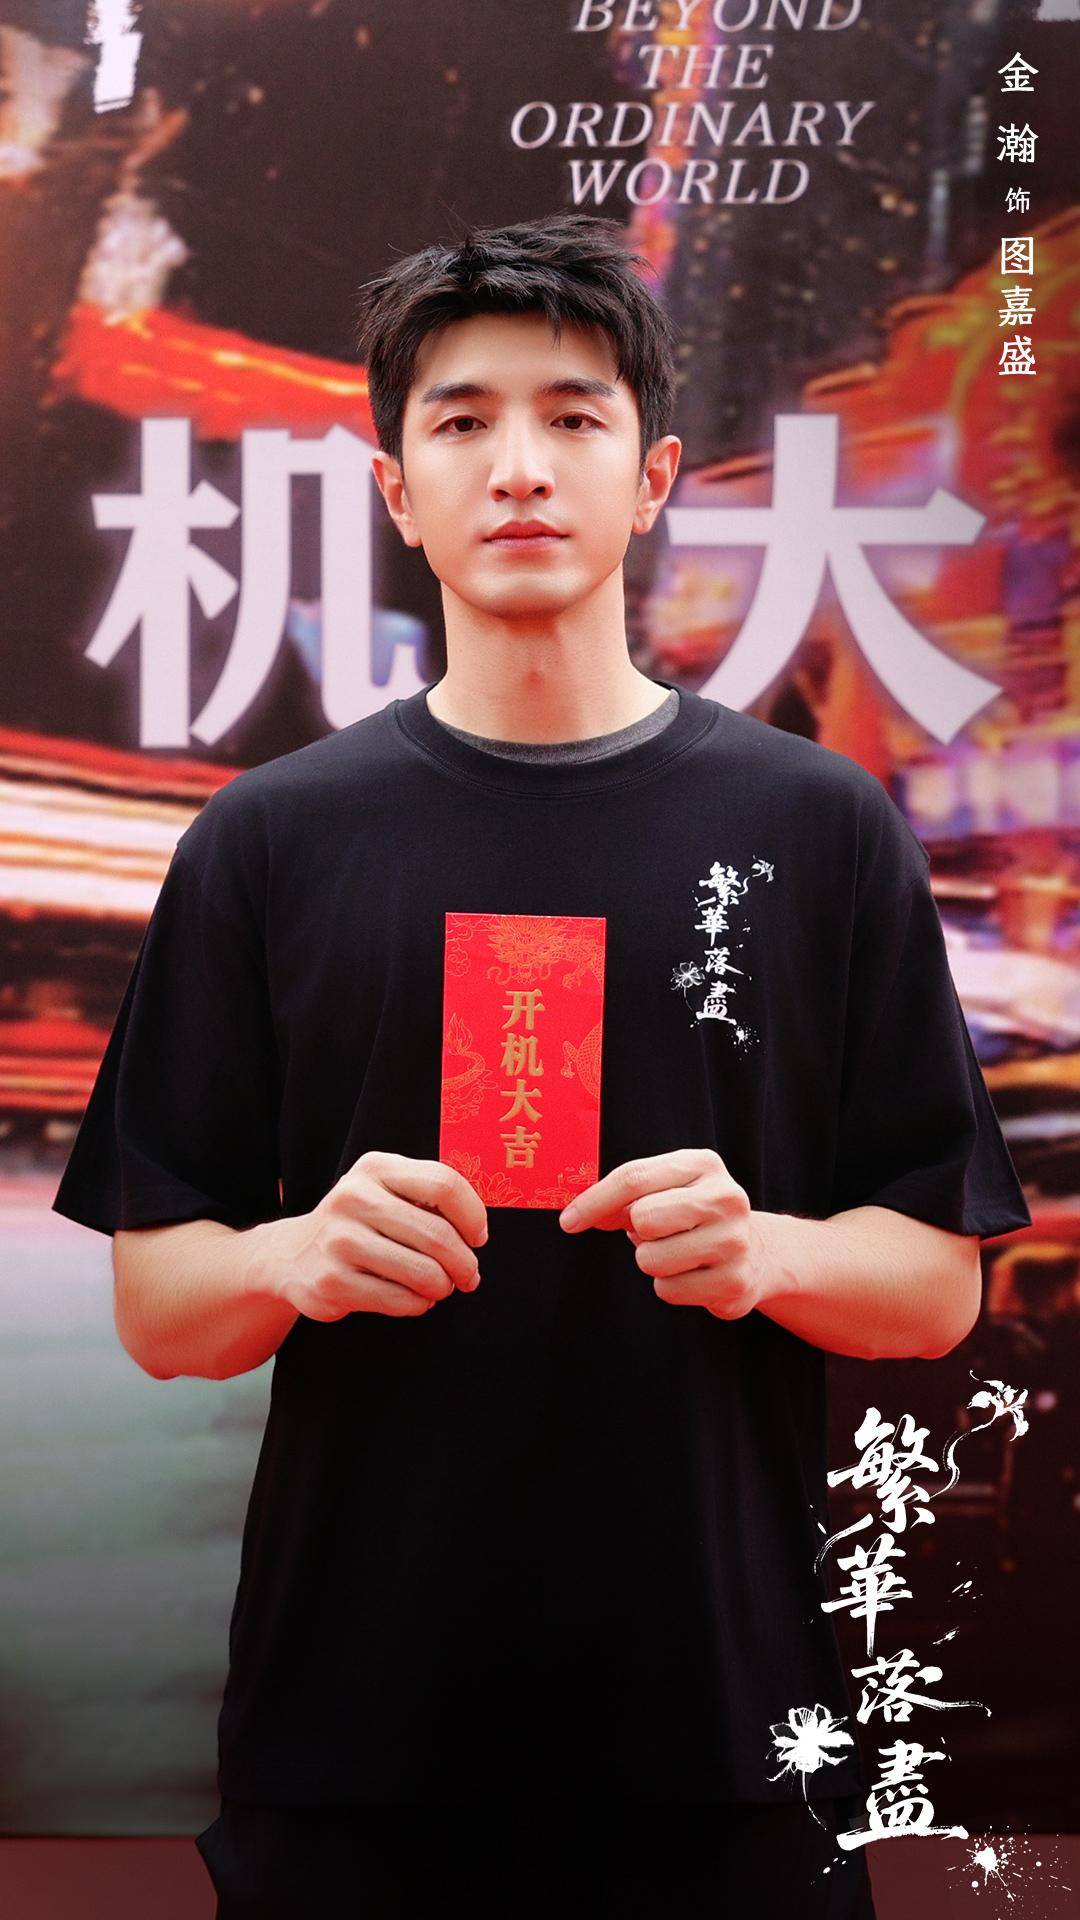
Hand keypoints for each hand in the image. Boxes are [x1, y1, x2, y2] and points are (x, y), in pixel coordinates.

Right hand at [262, 1151, 487, 1321]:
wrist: (291, 1255)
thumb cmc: (359, 1223)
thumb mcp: (386, 1191)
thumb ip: (428, 1197)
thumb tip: (476, 1231)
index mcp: (375, 1168)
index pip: (444, 1184)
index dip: (473, 1216)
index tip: (478, 1238)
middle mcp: (354, 1198)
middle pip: (438, 1234)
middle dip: (464, 1263)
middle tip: (469, 1277)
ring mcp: (340, 1241)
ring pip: (424, 1272)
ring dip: (442, 1287)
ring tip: (440, 1288)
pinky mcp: (332, 1281)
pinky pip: (400, 1300)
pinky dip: (418, 1304)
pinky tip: (414, 1299)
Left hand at [558, 1147, 772, 1320]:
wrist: (758, 1252)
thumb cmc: (696, 1216)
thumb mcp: (666, 1190)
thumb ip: (623, 1198)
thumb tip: (576, 1215)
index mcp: (703, 1165)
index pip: (633, 1178)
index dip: (593, 1201)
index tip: (568, 1221)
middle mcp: (725, 1198)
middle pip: (643, 1218)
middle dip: (638, 1233)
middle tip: (657, 1234)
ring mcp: (734, 1241)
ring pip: (651, 1259)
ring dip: (653, 1261)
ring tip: (678, 1254)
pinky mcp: (734, 1282)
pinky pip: (668, 1290)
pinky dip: (670, 1286)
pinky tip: (693, 1274)